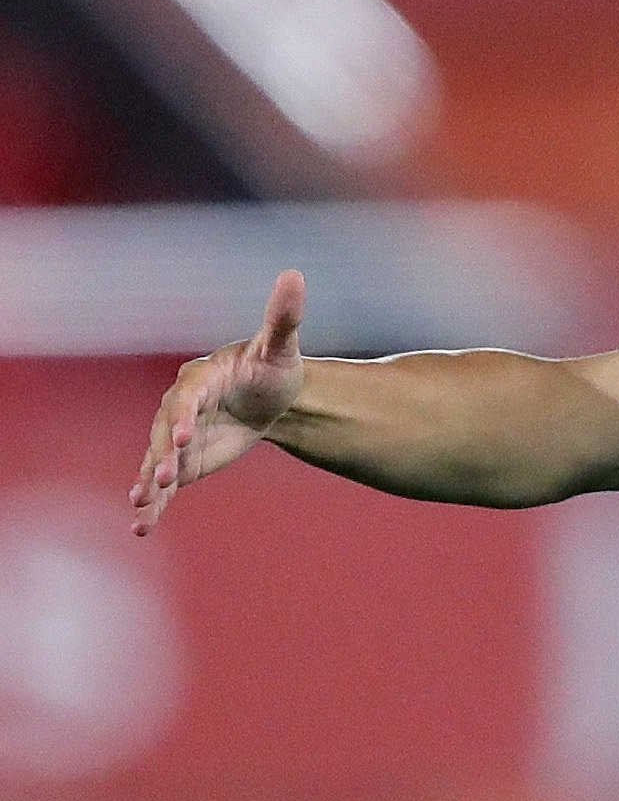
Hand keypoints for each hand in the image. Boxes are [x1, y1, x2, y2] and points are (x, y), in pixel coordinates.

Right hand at [131, 270, 307, 535]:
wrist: (270, 396)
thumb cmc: (273, 366)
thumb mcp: (281, 344)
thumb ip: (284, 316)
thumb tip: (295, 275)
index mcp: (201, 378)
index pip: (187, 396)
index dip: (185, 413)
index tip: (186, 432)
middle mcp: (180, 407)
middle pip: (165, 432)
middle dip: (163, 454)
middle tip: (163, 478)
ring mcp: (177, 436)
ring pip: (158, 460)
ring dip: (150, 482)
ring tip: (142, 506)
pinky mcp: (183, 461)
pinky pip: (164, 484)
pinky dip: (153, 504)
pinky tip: (141, 526)